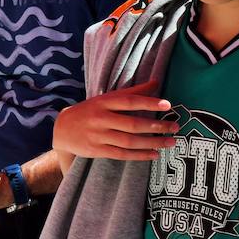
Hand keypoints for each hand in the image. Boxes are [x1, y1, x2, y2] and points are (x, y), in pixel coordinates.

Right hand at [52, 80, 176, 161]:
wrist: (62, 129)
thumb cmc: (90, 111)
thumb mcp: (106, 98)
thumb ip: (131, 92)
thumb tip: (157, 83)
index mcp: (102, 102)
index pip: (128, 101)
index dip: (148, 102)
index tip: (167, 105)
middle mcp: (100, 119)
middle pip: (132, 124)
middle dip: (156, 126)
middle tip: (175, 127)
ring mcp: (97, 136)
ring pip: (129, 141)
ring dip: (152, 142)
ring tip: (170, 142)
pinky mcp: (96, 151)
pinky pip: (122, 154)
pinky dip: (140, 155)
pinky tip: (154, 154)